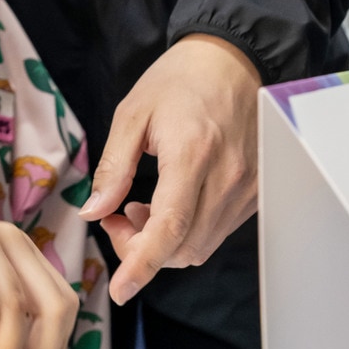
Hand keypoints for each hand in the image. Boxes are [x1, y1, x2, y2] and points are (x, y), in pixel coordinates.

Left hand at [80, 35, 259, 303]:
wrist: (235, 58)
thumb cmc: (179, 79)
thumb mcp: (133, 113)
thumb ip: (113, 167)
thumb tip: (94, 213)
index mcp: (192, 154)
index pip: (170, 228)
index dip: (142, 264)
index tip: (120, 290)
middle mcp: (227, 178)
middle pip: (184, 248)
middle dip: (142, 249)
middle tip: (115, 217)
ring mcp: (247, 187)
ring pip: (201, 246)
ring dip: (165, 242)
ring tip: (139, 207)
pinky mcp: (255, 191)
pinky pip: (218, 230)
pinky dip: (188, 232)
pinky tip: (171, 203)